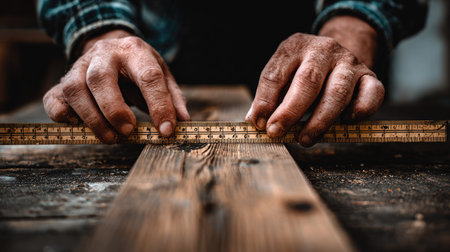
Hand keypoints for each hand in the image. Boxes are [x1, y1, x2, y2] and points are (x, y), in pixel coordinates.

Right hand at [43, 30, 189, 142]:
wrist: (112, 48)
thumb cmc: (139, 67)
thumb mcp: (162, 74)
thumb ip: (173, 98)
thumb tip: (183, 122)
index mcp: (134, 51)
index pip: (148, 77)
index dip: (159, 106)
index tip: (166, 131)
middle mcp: (103, 54)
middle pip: (100, 79)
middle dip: (114, 110)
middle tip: (128, 132)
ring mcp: (79, 66)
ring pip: (74, 89)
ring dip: (92, 118)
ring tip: (110, 137)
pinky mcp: (63, 81)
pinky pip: (54, 99)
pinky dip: (63, 116)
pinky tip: (80, 126)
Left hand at [246, 16, 384, 145]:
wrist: (337, 54)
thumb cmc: (302, 72)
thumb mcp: (281, 75)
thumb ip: (268, 97)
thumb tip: (255, 121)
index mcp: (295, 46)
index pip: (276, 73)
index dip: (265, 101)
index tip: (260, 123)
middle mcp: (324, 50)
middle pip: (308, 81)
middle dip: (290, 111)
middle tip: (277, 132)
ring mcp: (349, 62)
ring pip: (337, 93)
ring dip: (319, 120)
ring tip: (304, 139)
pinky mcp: (370, 76)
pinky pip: (372, 94)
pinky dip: (360, 111)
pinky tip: (346, 122)